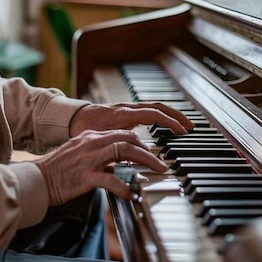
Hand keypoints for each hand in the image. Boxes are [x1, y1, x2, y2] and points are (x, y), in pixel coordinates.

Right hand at [33, 129, 167, 204]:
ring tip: (158, 171)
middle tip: (160, 162)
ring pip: (125, 152)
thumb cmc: (56, 172)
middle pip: (128, 139)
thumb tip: (116, 168)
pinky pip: (111, 180)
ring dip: (146, 161)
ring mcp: (89, 159)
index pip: (122, 133)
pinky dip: (125, 187)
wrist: (35, 180)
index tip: (151, 152)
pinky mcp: (85, 176)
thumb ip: (98, 158)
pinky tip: (133, 194)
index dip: (140, 142)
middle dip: (149, 150)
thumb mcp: (79, 158)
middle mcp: (91, 143)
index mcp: (90, 137)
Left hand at [69, 102, 194, 136]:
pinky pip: (148, 110)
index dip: (171, 122)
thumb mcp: (102, 138)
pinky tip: (165, 125)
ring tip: (182, 125)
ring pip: (155, 107)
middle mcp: (128, 107)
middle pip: (160, 107)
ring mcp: (127, 107)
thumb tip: (136, 154)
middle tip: (191, 126)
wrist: (70, 118)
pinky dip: (160, 116)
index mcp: (124, 113)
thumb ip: (119, 145)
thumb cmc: (83, 129)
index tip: (183, 131)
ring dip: (170, 115)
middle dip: (177, 116)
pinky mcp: (126, 111)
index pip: (155, 114)